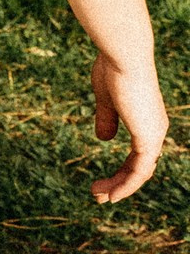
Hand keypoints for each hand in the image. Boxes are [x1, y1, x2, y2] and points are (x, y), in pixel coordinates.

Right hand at [90, 50, 167, 203]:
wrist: (124, 58)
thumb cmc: (113, 70)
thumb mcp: (106, 98)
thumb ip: (107, 119)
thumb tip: (104, 138)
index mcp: (147, 120)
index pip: (139, 156)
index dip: (122, 172)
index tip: (102, 182)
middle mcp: (155, 130)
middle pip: (140, 168)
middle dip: (119, 184)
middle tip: (98, 194)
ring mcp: (154, 136)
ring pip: (140, 173)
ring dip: (119, 187)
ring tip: (98, 196)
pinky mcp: (148, 139)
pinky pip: (139, 172)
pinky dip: (126, 186)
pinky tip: (112, 194)